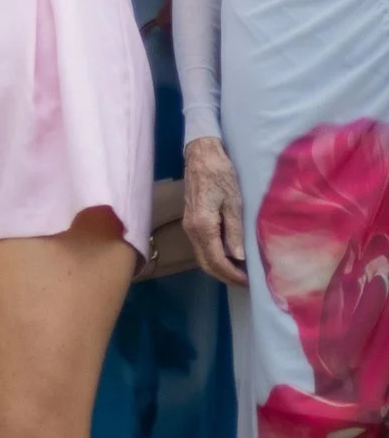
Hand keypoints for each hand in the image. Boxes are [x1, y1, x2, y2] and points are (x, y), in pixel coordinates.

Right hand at [181, 136, 248, 286]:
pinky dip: (214, 256)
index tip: (249, 282)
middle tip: (246, 281)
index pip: (216, 261)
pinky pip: (201, 247)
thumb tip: (239, 258)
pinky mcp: (190, 220)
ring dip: (220, 267)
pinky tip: (229, 255)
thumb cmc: (220, 175)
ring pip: (202, 256)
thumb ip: (235, 231)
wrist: (201, 155)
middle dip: (225, 276)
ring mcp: (189, 225)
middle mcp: (191, 230)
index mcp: (203, 226)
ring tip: (241, 271)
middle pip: (205, 263)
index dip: (232, 275)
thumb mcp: (234, 202)